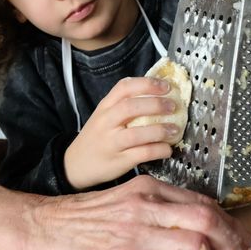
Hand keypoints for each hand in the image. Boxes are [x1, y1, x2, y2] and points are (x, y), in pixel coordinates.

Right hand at [26, 175, 250, 249]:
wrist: (40, 228)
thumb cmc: (80, 220)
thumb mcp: (124, 201)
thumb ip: (156, 212)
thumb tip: (190, 237)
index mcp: (149, 190)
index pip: (204, 202)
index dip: (229, 224)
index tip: (238, 240)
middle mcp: (147, 206)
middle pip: (209, 219)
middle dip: (229, 244)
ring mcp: (136, 234)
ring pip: (197, 248)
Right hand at [63, 76, 179, 190]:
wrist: (75, 165)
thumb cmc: (96, 137)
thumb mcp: (103, 116)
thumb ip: (124, 105)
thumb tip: (159, 96)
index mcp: (105, 107)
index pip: (124, 87)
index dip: (147, 84)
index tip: (166, 86)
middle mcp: (106, 122)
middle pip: (131, 107)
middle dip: (156, 104)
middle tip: (173, 106)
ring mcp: (111, 143)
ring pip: (137, 133)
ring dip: (160, 130)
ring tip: (174, 130)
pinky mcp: (119, 161)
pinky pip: (143, 154)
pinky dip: (159, 150)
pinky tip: (167, 149)